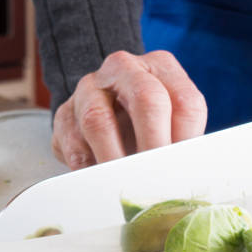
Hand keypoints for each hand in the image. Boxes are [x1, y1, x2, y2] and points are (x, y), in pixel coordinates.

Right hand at [52, 50, 206, 169]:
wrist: (95, 108)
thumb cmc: (141, 120)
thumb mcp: (167, 119)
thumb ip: (179, 142)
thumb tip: (184, 177)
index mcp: (161, 67)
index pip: (186, 102)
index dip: (187, 141)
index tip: (182, 170)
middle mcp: (126, 69)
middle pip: (147, 99)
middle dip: (154, 144)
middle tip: (157, 178)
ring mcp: (90, 88)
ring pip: (100, 120)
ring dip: (115, 159)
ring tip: (126, 184)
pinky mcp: (64, 114)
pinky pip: (75, 144)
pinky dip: (89, 168)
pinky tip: (100, 181)